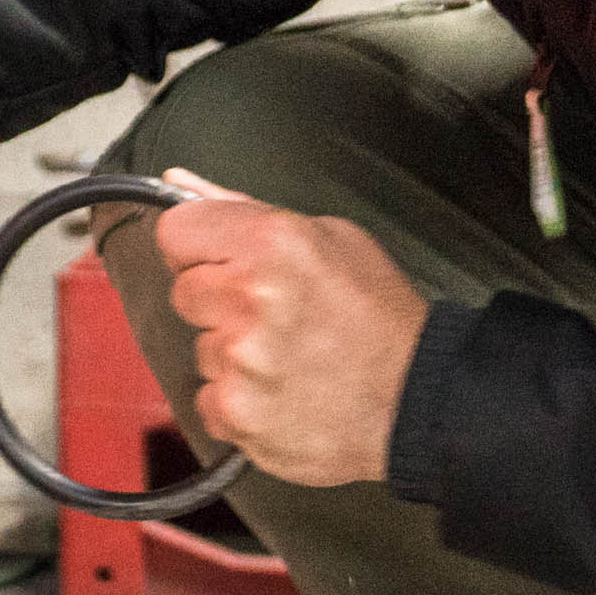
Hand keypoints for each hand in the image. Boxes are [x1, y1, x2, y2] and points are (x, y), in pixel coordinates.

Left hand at [156, 177, 424, 487]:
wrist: (419, 401)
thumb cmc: (381, 320)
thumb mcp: (331, 238)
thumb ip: (244, 208)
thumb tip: (180, 182)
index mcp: (273, 243)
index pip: (176, 230)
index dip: (201, 247)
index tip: (223, 262)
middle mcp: (250, 298)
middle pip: (183, 290)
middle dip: (219, 301)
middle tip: (273, 315)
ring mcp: (240, 360)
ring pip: (199, 348)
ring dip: (232, 354)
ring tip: (287, 357)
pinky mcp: (237, 412)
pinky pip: (207, 399)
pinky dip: (237, 401)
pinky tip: (281, 391)